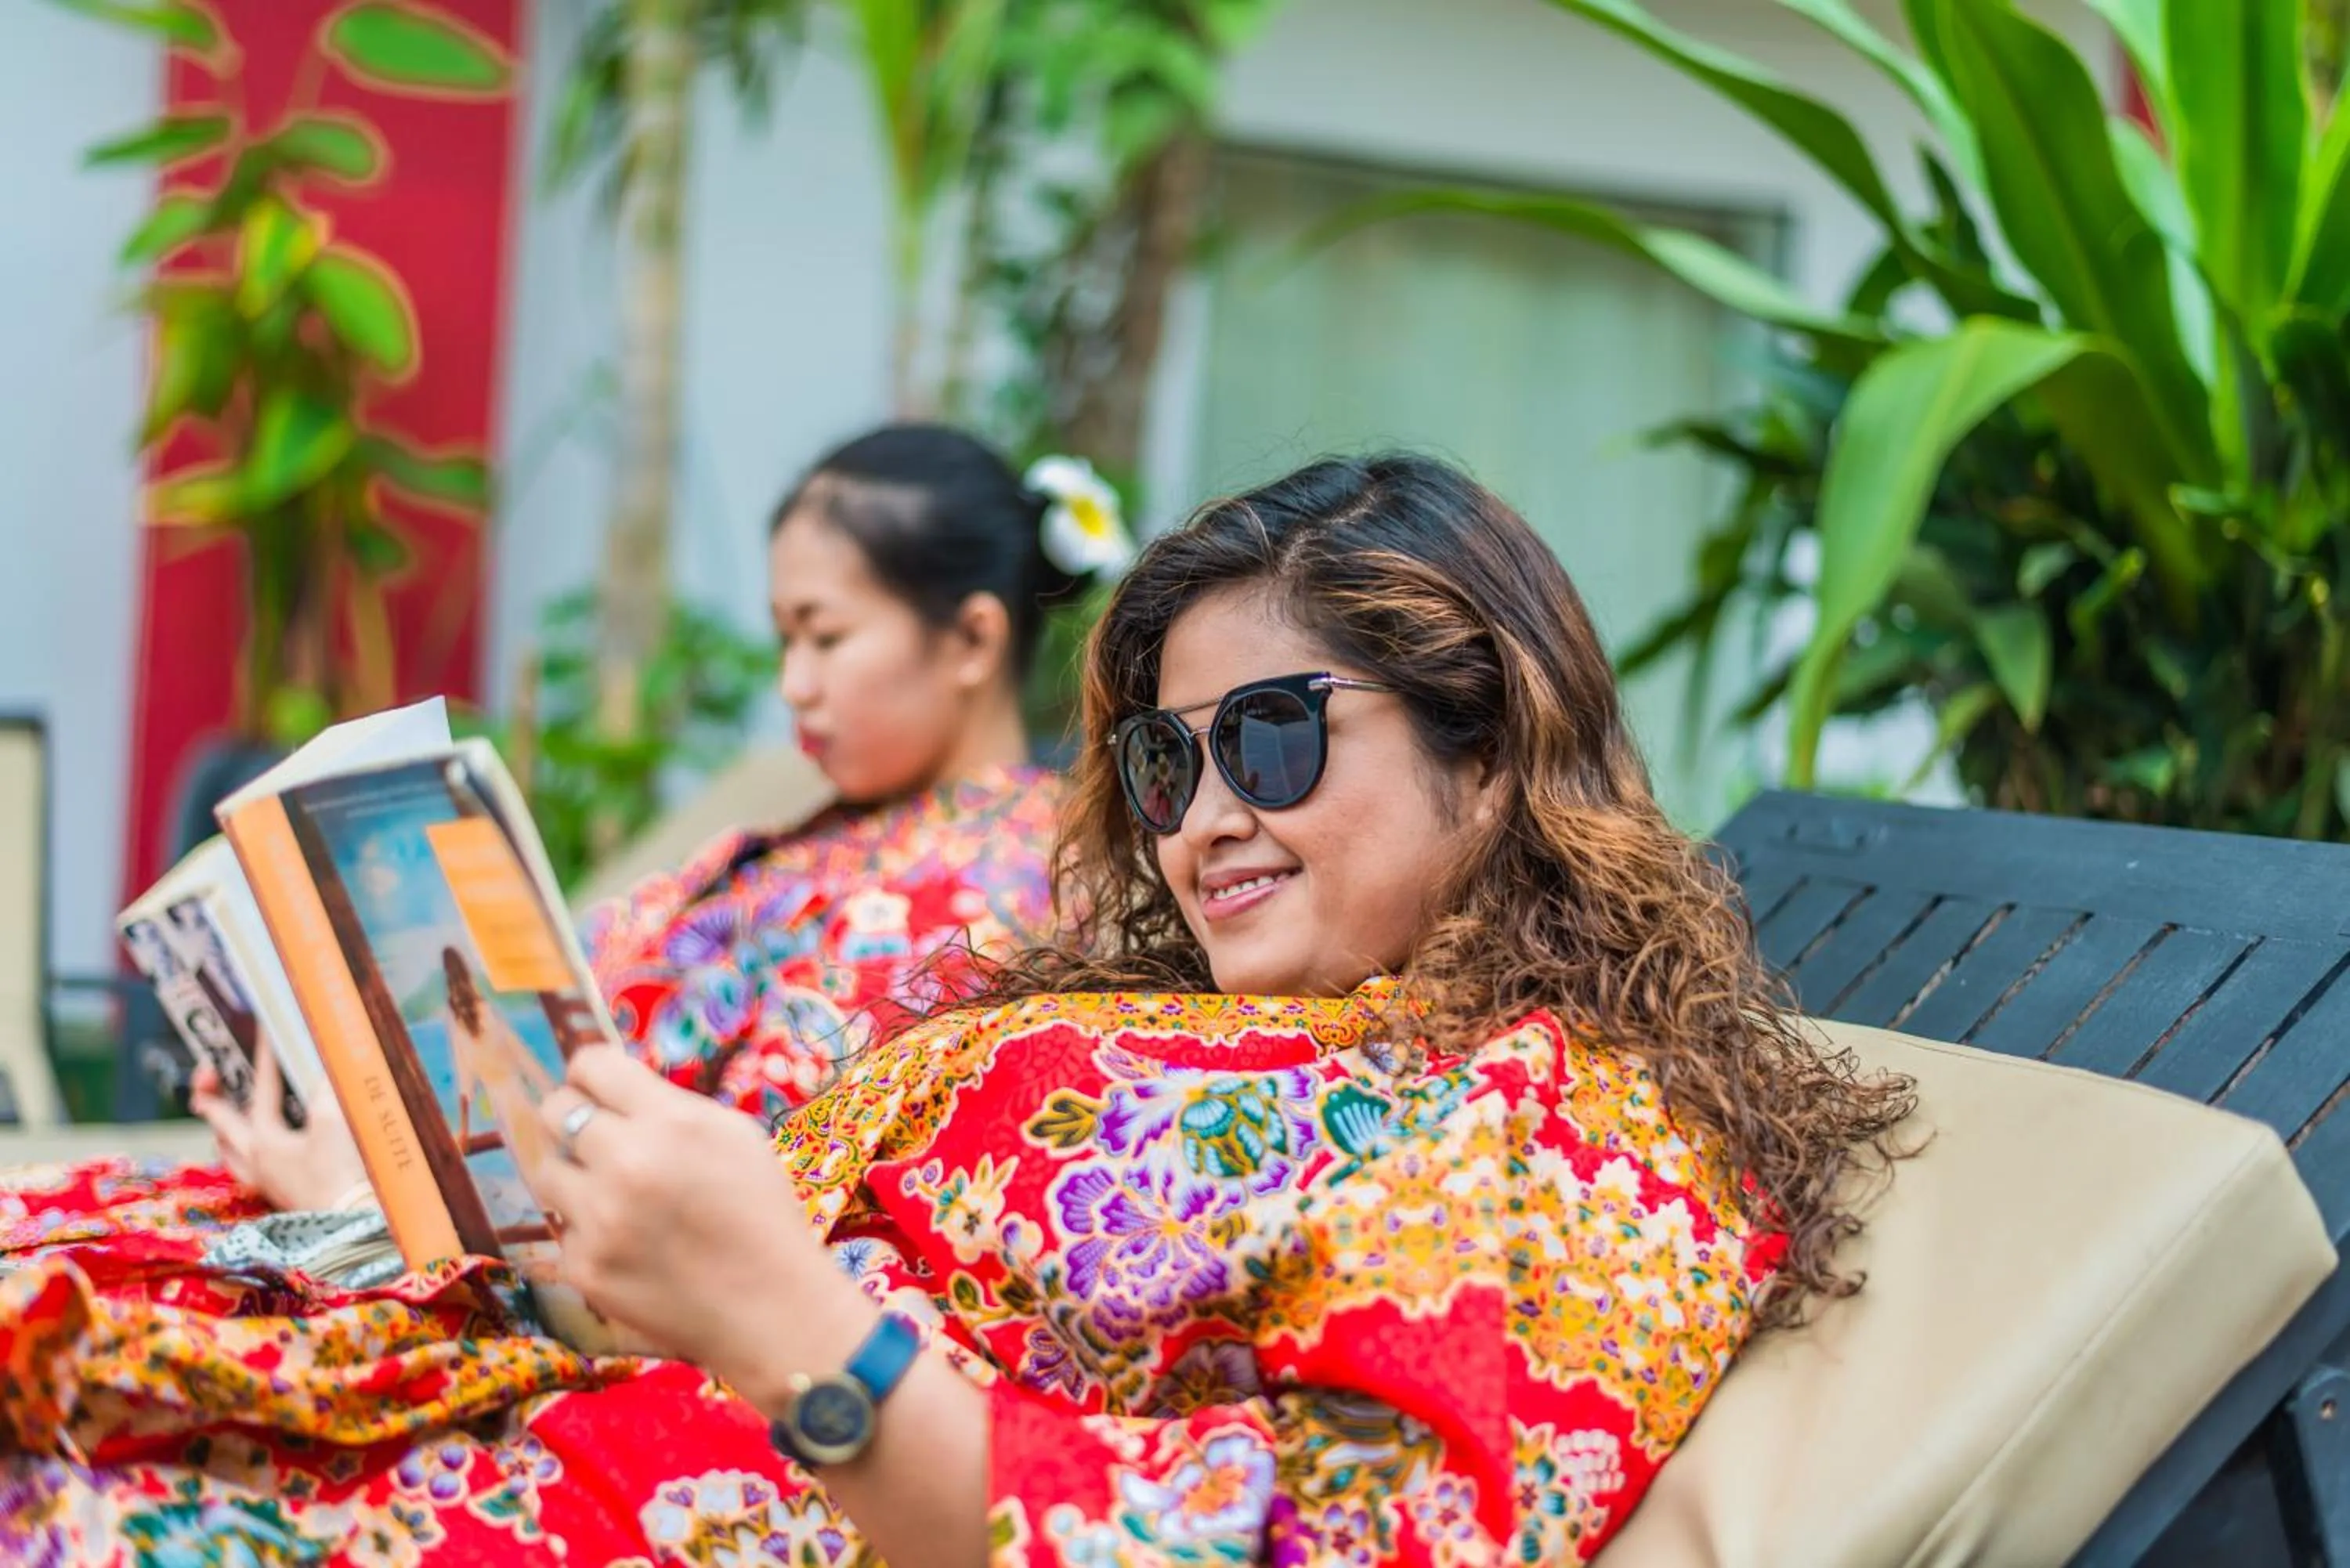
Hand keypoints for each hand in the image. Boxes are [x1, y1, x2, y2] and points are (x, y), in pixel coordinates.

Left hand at [189, 1036, 367, 1212]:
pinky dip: (241, 1156)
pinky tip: (253, 1156)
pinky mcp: (280, 1197)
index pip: (261, 1090)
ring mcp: (265, 1183)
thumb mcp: (335, 1122)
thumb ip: (327, 1089)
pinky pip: (246, 1172)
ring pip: (229, 1154)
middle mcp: (255, 1162)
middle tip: (206, 1074)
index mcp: (263, 1141)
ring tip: (222, 1119)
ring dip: (222, 1131)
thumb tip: (327, 1066)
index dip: (264, 1058)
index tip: (264, 1031)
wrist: (352, 1223)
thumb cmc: (341, 1174)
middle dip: (210, 1098)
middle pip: (222, 1126)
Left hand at [491, 1047, 869, 1391]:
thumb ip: (672, 1108)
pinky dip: (589, 1232)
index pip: (590, 1065)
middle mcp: (625, 1162)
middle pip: (555, 1110)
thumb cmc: (763, 1214)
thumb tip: (618, 1093)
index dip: (593, 1074)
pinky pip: (563, 1229)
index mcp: (669, 1121)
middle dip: (574, 1117)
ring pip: (546, 1170)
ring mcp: (598, 1218)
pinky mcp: (583, 1267)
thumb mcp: (735, 1136)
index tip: (599, 1090)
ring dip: (574, 1175)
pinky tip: (627, 1245)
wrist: (770, 1306)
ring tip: (609, 1195)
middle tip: (596, 1138)